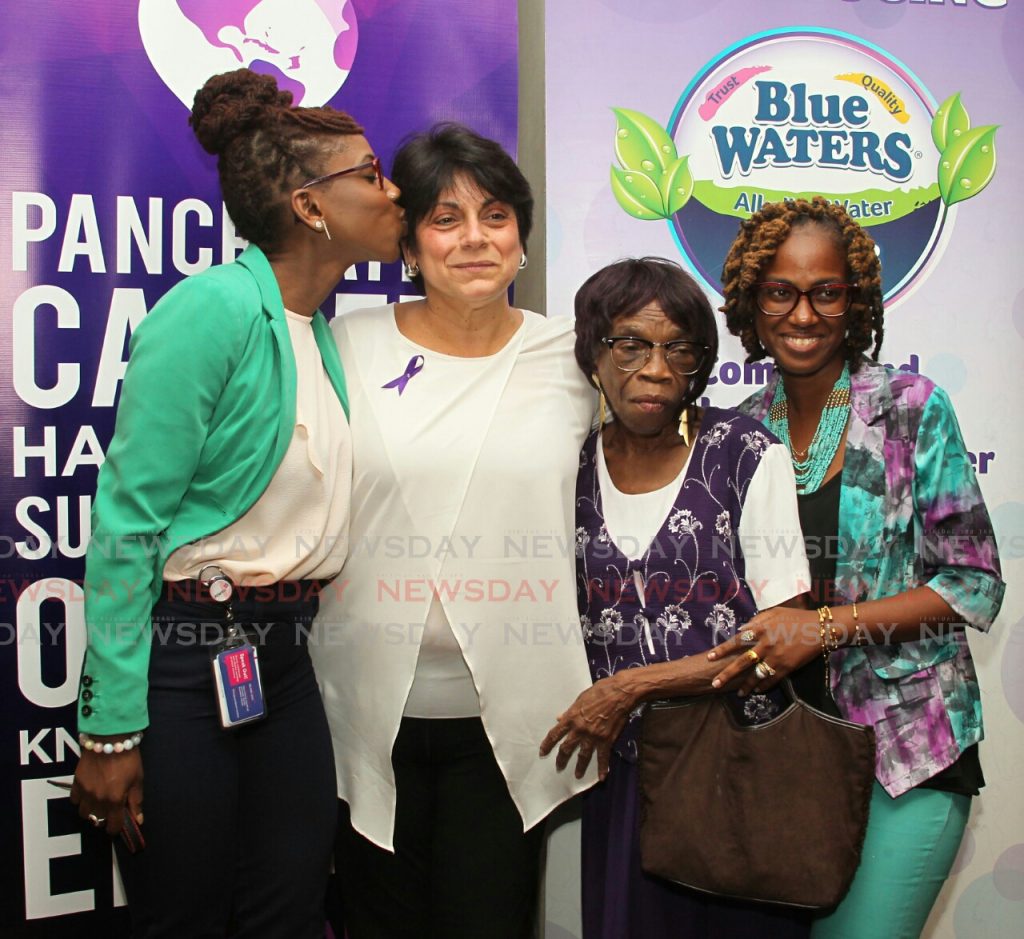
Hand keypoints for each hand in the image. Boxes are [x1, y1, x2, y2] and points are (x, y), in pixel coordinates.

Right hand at [71, 747, 143, 838]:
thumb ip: (136, 801)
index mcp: (115, 800)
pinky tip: (89, 793)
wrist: (111, 738)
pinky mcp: (76, 783)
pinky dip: (81, 800)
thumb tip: (138, 820)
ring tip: (99, 803)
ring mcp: (85, 792)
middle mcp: (97, 800)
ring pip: (84, 813)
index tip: (117, 825)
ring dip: (92, 811)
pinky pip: (74, 800)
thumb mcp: (138, 780)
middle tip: (110, 811)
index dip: (116, 828)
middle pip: (97, 820)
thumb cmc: (128, 759)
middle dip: (104, 819)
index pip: (112, 826)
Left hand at [539, 676, 635, 781]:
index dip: (547, 744)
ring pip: (583, 756)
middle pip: (567, 748)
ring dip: (580, 767)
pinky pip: (603, 757)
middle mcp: (580, 729)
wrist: (619, 693)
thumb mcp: (580, 698)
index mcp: (571, 717)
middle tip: (558, 767)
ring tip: (577, 775)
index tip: (542, 752)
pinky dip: (602, 768)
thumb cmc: (599, 691)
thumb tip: (559, 718)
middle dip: (561, 759)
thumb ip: (570, 711)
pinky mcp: (606, 740)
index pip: (555, 734)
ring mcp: (593, 736)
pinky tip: (602, 777)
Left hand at [707, 606, 821, 695]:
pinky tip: (757, 690)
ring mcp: (776, 657)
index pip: (735, 641)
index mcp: (760, 629)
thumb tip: (741, 630)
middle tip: (714, 683)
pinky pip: (772, 679)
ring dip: (746, 685)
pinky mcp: (787, 667)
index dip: (721, 650)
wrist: (820, 628)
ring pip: (756, 675)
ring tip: (738, 693)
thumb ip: (756, 620)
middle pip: (742, 662)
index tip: (709, 657)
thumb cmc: (795, 618)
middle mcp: (765, 644)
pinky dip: (763, 686)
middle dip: (727, 674)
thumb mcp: (773, 613)